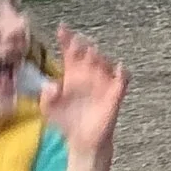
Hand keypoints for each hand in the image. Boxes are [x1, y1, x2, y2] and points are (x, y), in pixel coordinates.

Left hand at [41, 29, 127, 158]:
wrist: (82, 141)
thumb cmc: (65, 121)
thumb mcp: (49, 110)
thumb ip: (47, 97)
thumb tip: (52, 85)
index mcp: (71, 74)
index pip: (70, 52)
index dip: (67, 39)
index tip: (62, 29)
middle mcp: (88, 74)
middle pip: (88, 54)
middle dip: (84, 46)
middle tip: (78, 42)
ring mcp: (102, 83)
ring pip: (105, 62)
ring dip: (100, 57)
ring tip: (92, 53)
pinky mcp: (114, 94)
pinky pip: (123, 80)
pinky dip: (123, 73)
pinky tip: (120, 69)